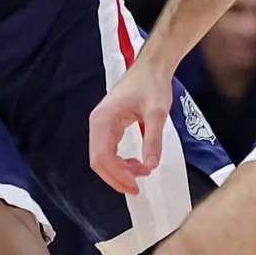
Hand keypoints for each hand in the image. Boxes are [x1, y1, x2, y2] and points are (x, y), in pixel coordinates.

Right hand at [90, 57, 174, 196]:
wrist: (152, 66)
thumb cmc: (152, 84)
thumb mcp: (157, 113)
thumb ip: (153, 139)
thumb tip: (150, 165)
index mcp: (103, 120)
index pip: (102, 156)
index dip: (116, 175)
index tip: (136, 185)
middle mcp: (98, 123)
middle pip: (98, 160)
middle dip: (116, 177)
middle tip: (137, 188)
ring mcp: (102, 124)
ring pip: (103, 157)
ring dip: (119, 170)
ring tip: (142, 173)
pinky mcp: (110, 125)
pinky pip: (109, 149)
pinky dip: (120, 161)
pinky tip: (137, 163)